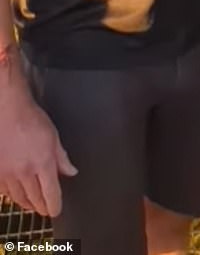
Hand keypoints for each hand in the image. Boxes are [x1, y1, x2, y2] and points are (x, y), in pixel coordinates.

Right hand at [0, 86, 76, 216]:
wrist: (7, 111)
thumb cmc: (31, 119)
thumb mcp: (53, 136)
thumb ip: (61, 157)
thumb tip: (71, 171)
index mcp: (43, 162)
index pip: (51, 193)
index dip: (54, 205)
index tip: (56, 210)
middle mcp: (25, 171)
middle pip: (35, 198)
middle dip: (42, 207)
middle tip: (45, 210)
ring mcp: (9, 173)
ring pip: (19, 198)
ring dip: (27, 204)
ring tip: (33, 205)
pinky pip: (5, 192)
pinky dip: (13, 196)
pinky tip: (17, 195)